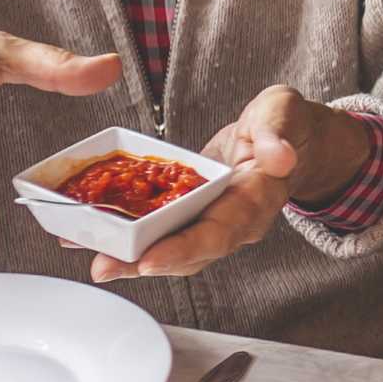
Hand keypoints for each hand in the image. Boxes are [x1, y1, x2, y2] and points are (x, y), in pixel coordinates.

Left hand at [88, 86, 352, 282]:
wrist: (289, 138)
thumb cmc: (285, 124)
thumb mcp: (283, 114)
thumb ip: (277, 133)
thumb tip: (280, 157)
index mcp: (256, 201)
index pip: (219, 233)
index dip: (183, 248)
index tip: (149, 259)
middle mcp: (234, 223)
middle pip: (188, 253)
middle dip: (144, 264)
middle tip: (103, 267)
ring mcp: (213, 223)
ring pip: (171, 250)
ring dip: (131, 260)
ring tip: (93, 260)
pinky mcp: (194, 217)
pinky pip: (162, 234)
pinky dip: (128, 240)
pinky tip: (94, 237)